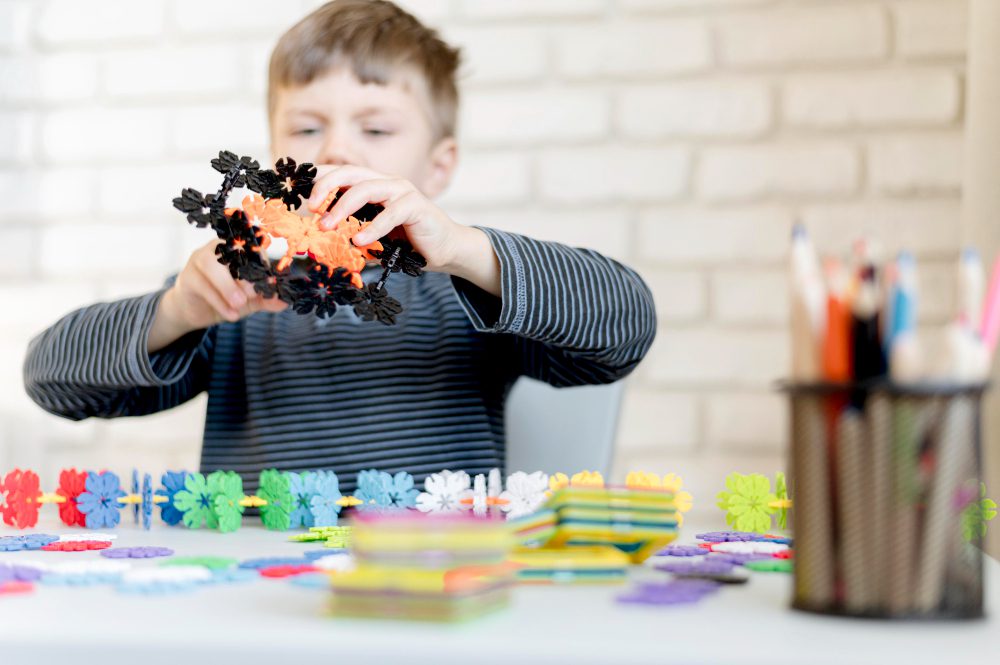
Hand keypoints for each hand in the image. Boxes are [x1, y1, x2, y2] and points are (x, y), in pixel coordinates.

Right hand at [148, 240, 286, 352]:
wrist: (198, 311)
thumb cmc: (226, 298)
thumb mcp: (251, 300)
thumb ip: (267, 298)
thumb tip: (286, 300)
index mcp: (236, 249)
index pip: (251, 246)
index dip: (262, 261)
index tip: (270, 281)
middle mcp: (217, 248)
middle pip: (230, 250)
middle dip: (244, 272)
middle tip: (253, 295)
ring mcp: (199, 260)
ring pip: (211, 264)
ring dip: (227, 285)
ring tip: (240, 304)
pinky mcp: (187, 277)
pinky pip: (202, 285)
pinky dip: (219, 302)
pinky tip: (231, 315)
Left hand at [307, 165, 469, 271]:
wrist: (445, 250)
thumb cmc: (407, 243)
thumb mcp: (371, 237)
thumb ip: (349, 234)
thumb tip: (318, 243)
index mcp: (373, 186)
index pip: (341, 174)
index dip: (318, 177)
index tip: (295, 189)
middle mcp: (386, 182)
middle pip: (350, 173)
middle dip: (325, 186)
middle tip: (310, 207)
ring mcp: (402, 191)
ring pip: (366, 189)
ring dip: (342, 207)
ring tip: (327, 227)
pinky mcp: (417, 206)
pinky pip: (391, 213)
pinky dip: (373, 228)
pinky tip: (361, 242)